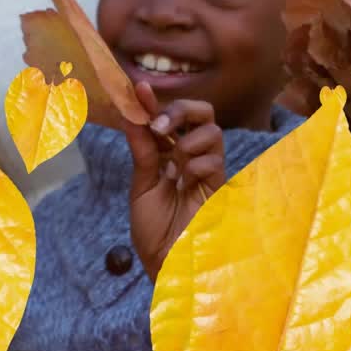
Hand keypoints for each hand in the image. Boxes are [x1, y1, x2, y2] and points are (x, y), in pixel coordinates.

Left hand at [123, 83, 224, 281]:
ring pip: (212, 131)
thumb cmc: (154, 232)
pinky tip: (186, 184)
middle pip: (202, 112)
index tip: (137, 87)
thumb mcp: (141, 186)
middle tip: (160, 124)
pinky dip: (196, 165)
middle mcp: (190, 156)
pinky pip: (214, 159)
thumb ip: (141, 150)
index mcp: (168, 154)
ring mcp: (207, 169)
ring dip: (187, 142)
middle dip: (181, 110)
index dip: (153, 101)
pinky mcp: (220, 185)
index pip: (166, 118)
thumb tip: (129, 114)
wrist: (168, 263)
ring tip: (174, 167)